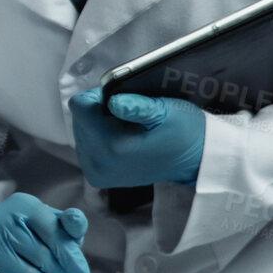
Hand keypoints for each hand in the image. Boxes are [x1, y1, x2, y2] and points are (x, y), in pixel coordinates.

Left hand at [68, 87, 205, 188]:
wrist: (194, 161)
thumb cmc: (183, 132)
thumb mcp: (167, 111)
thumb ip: (138, 106)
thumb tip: (114, 102)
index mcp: (112, 145)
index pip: (80, 105)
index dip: (99, 96)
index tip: (122, 99)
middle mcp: (98, 162)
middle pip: (79, 118)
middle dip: (99, 111)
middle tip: (128, 115)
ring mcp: (95, 172)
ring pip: (80, 131)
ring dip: (99, 125)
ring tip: (127, 128)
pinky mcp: (96, 176)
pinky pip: (86, 146)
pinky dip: (100, 138)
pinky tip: (121, 139)